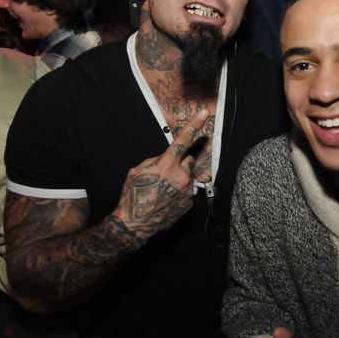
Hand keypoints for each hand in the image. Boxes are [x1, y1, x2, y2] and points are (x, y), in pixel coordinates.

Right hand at [110, 109, 208, 240]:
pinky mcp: (189, 203)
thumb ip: (156, 161)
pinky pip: (187, 192)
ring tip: (163, 190)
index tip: (205, 113)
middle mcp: (180, 175)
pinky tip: (166, 199)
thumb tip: (166, 160)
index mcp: (167, 164)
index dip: (195, 124)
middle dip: (179, 163)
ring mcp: (187, 190)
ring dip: (179, 179)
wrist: (135, 223)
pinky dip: (179, 193)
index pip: (183, 139)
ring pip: (187, 177)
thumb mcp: (138, 170)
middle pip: (188, 160)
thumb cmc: (133, 195)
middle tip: (165, 174)